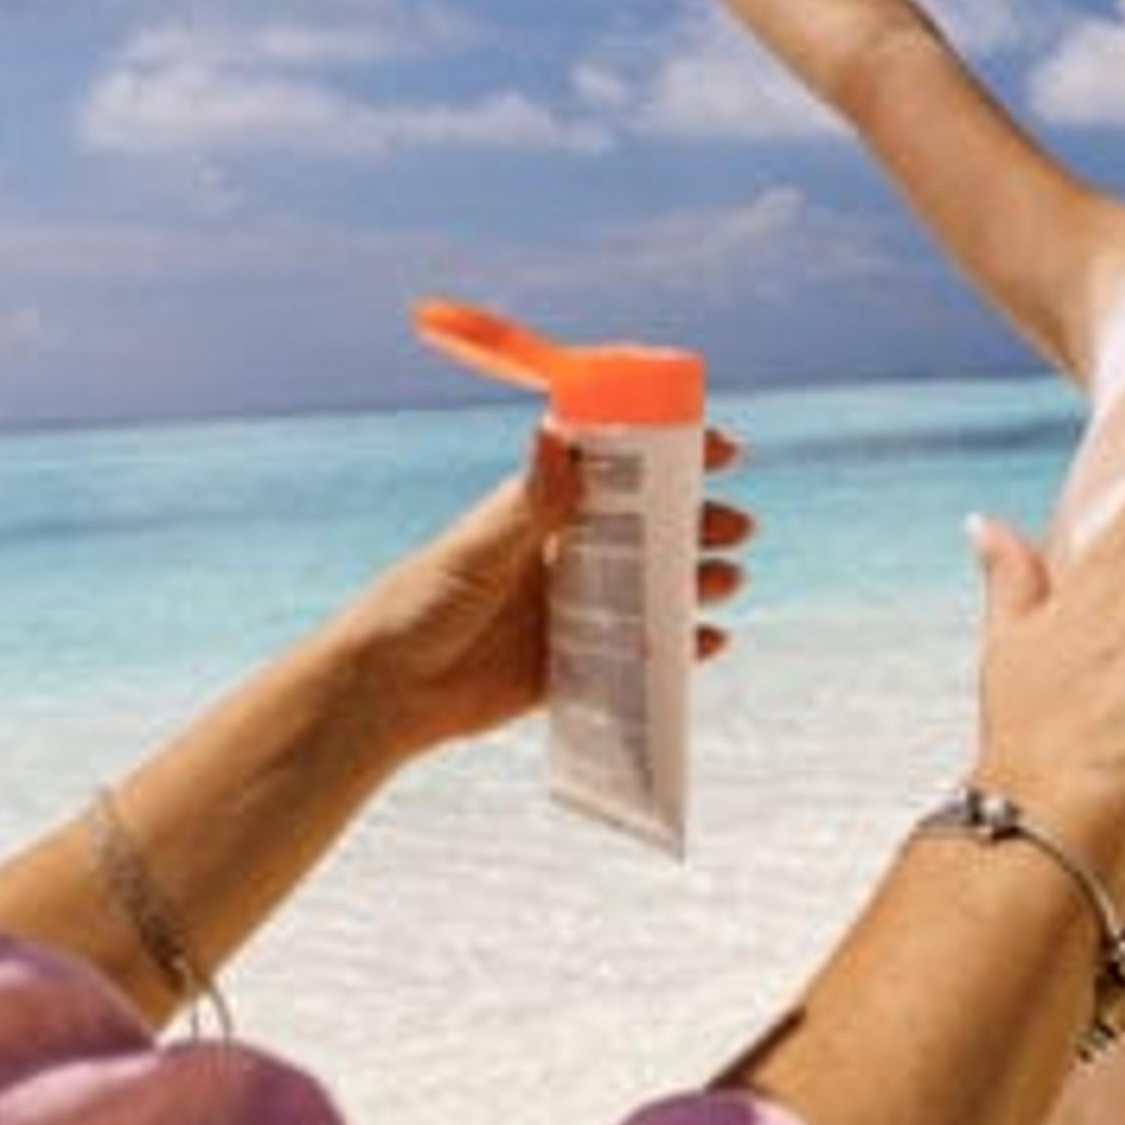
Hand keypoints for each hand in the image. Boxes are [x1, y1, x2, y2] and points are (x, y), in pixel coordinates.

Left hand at [335, 426, 752, 755]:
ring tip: (726, 582)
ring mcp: (571, 610)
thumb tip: (557, 433)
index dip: (670, 455)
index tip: (719, 448)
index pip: (617, 470)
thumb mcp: (479, 551)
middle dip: (697, 523)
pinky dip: (676, 647)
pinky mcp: (571, 666)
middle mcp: (563, 555)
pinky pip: (636, 653)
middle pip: (648, 530)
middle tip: (737, 526)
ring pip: (651, 589)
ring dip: (694, 581)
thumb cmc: (418, 605)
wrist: (387, 692)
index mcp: (542, 512)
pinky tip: (708, 644)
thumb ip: (529, 503)